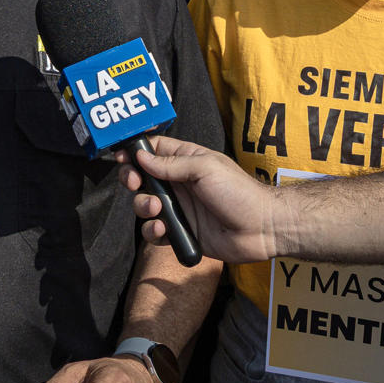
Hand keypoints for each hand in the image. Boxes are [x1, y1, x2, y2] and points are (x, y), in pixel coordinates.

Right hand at [115, 135, 278, 263]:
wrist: (260, 229)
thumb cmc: (239, 192)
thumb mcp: (205, 168)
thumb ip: (171, 164)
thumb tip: (141, 157)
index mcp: (185, 161)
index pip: (153, 150)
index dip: (135, 152)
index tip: (122, 156)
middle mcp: (178, 184)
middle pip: (141, 177)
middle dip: (131, 179)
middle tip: (134, 183)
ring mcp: (178, 208)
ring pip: (144, 205)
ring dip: (142, 206)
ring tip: (156, 209)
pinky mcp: (180, 232)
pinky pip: (154, 231)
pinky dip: (152, 230)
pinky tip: (164, 228)